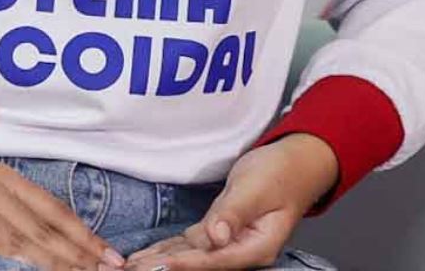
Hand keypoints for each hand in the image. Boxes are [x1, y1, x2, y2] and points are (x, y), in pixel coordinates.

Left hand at [123, 135, 338, 270]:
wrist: (292, 164)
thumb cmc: (280, 173)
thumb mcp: (255, 189)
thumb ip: (234, 214)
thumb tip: (216, 238)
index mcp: (258, 246)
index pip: (217, 260)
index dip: (188, 263)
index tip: (161, 265)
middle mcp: (243, 251)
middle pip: (200, 263)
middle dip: (166, 267)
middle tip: (134, 269)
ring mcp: (230, 243)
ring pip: (191, 256)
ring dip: (162, 261)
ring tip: (132, 267)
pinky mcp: (219, 232)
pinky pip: (190, 245)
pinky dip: (168, 249)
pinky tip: (148, 256)